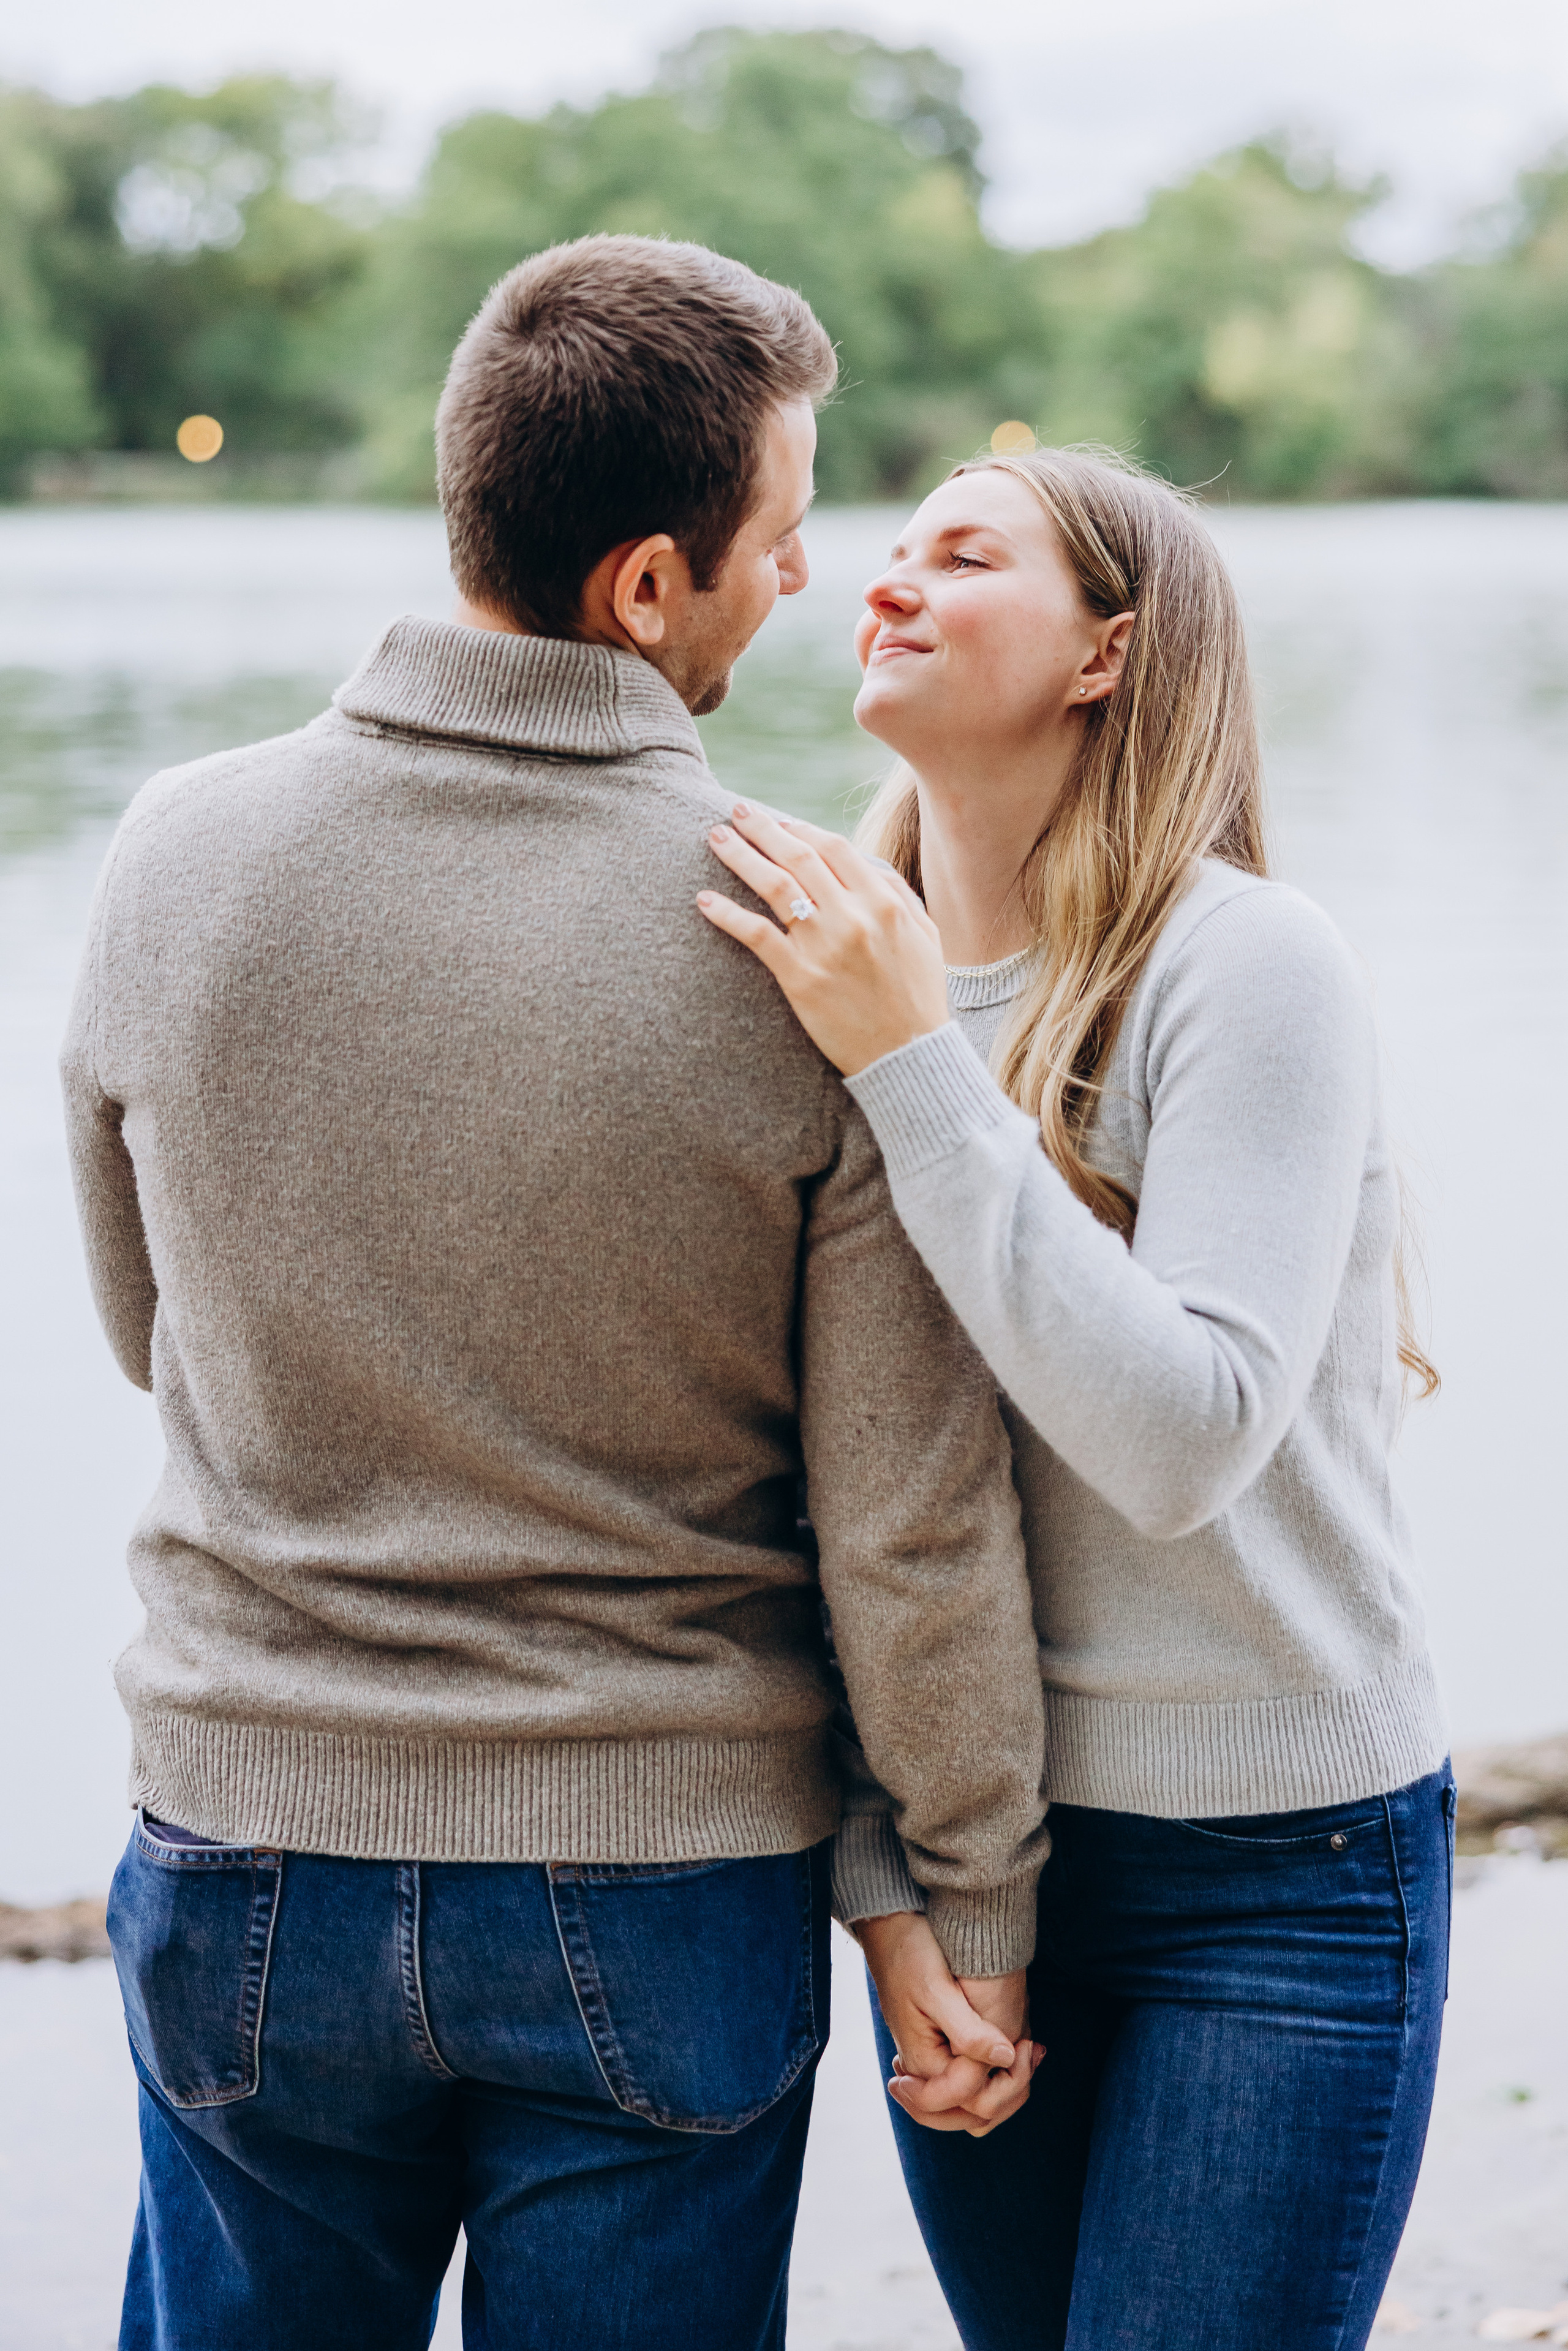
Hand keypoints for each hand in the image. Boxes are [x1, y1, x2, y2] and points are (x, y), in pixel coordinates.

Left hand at [696, 804, 949, 1076]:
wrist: (909, 1056)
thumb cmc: (918, 997)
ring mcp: (824, 945)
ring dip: (741, 856)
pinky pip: (757, 935)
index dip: (801, 829)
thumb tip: (865, 863)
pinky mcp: (800, 977)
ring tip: (716, 837)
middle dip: (763, 829)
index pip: (834, 847)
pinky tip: (705, 899)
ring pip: (774, 885)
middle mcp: (854, 916)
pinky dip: (727, 913)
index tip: (779, 822)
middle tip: (736, 811)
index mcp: (884, 902)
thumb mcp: (925, 937)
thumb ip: (898, 894)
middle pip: (799, 856)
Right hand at [858, 1911, 1040, 2137]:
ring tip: (1028, 2052)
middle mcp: (925, 2071)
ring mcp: (930, 2062)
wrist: (889, 1929)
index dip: (1009, 2080)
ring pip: (972, 2105)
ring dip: (1005, 2088)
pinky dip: (994, 2075)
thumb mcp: (938, 1990)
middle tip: (1032, 2051)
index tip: (1028, 2044)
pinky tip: (1014, 2048)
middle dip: (1010, 2093)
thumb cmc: (910, 1954)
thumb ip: (969, 2032)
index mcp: (924, 2063)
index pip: (973, 2100)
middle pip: (972, 2116)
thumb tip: (1006, 2058)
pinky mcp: (938, 2049)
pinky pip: (968, 2083)